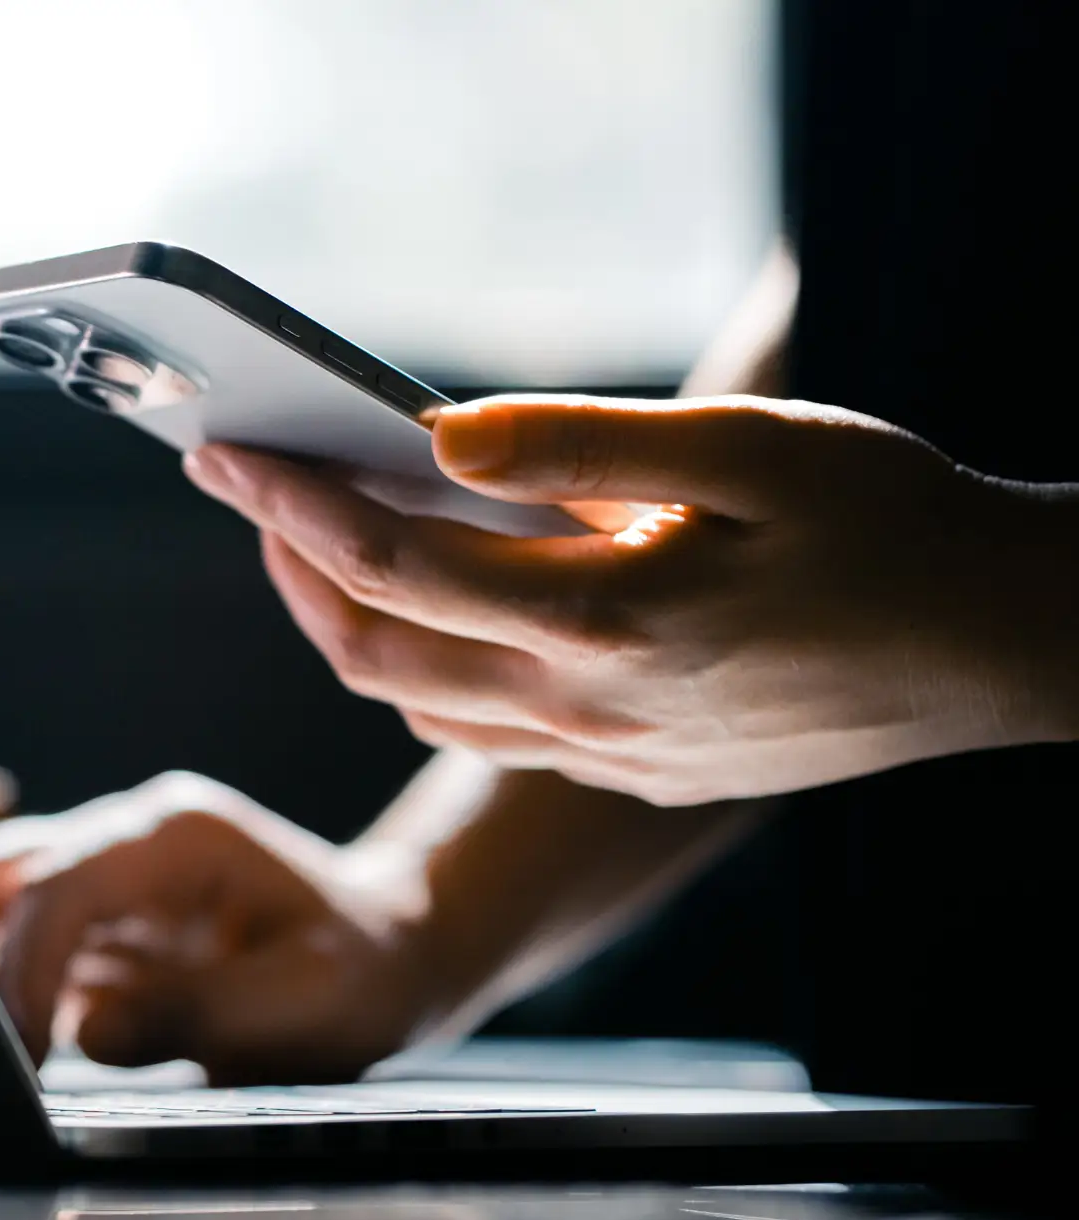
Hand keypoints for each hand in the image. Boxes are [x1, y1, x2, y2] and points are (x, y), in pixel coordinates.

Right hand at [0, 772, 435, 1082]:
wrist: (390, 952)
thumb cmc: (356, 975)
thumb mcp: (301, 1004)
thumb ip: (196, 1014)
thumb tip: (87, 1036)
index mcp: (175, 837)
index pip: (59, 884)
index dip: (21, 968)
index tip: (16, 1052)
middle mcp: (127, 839)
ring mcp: (106, 877)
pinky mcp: (97, 923)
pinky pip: (20, 947)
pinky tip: (6, 1050)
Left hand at [183, 395, 1078, 804]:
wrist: (1005, 645)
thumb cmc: (893, 526)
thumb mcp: (752, 447)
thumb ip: (581, 443)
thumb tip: (437, 439)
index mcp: (601, 618)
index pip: (387, 563)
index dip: (290, 503)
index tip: (226, 450)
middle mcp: (586, 706)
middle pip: (373, 651)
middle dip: (290, 567)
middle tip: (249, 488)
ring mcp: (610, 754)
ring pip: (421, 704)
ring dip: (349, 626)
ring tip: (321, 542)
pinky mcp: (641, 771)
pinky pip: (489, 736)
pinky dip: (428, 673)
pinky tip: (433, 618)